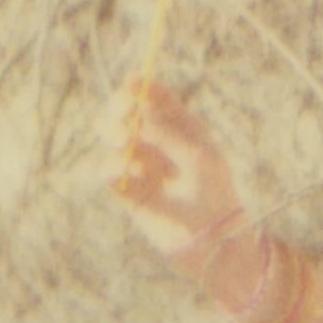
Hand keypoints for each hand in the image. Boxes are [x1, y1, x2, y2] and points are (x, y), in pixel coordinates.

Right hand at [107, 78, 245, 269]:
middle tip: (125, 113)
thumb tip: (136, 115)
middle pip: (124, 111)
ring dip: (112, 132)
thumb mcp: (197, 157)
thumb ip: (167, 135)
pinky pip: (109, 172)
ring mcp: (139, 164)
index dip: (139, 86)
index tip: (133, 84)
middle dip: (118, 106)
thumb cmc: (214, 191)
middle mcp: (155, 140)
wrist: (213, 238)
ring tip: (126, 140)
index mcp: (177, 124)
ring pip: (110, 136)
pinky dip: (113, 167)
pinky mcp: (128, 191)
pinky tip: (129, 173)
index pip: (152, 96)